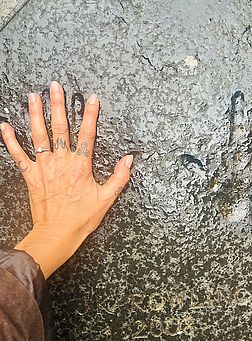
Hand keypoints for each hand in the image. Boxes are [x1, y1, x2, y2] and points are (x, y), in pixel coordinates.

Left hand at [0, 81, 132, 277]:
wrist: (58, 234)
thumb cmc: (81, 218)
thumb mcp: (106, 199)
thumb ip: (119, 177)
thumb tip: (129, 160)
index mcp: (81, 167)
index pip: (87, 135)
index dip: (90, 115)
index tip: (92, 98)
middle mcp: (61, 163)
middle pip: (60, 128)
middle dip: (58, 105)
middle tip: (55, 86)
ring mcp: (44, 168)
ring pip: (39, 136)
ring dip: (35, 115)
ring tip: (33, 97)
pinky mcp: (31, 176)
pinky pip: (18, 156)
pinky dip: (10, 141)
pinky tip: (5, 126)